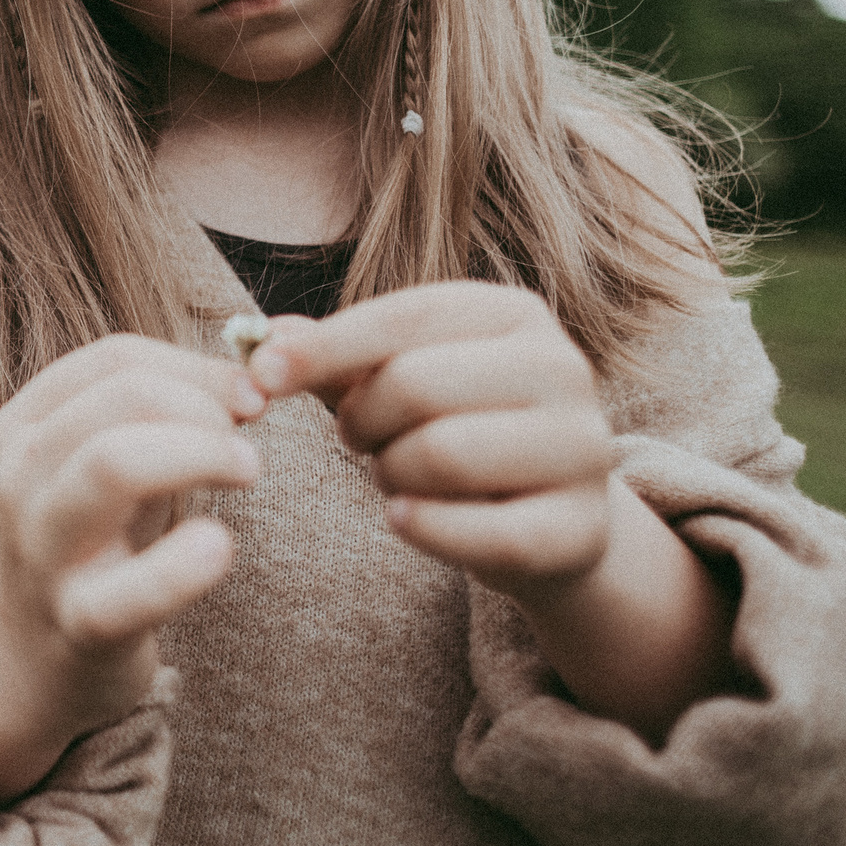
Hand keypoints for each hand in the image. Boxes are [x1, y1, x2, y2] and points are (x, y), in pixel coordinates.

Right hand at [0, 335, 257, 798]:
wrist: (33, 656)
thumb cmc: (94, 538)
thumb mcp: (110, 459)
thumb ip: (171, 406)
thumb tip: (268, 354)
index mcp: (24, 424)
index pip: (114, 358)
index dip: (197, 365)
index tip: (251, 395)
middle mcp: (20, 476)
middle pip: (121, 396)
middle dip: (205, 406)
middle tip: (249, 445)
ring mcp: (42, 550)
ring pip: (114, 463)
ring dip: (201, 453)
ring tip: (248, 472)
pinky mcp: (77, 623)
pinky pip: (131, 589)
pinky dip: (186, 565)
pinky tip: (221, 546)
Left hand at [246, 282, 613, 599]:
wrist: (547, 514)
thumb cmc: (456, 426)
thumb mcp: (399, 376)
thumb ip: (333, 356)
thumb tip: (261, 338)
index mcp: (514, 312)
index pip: (401, 319)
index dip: (322, 348)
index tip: (261, 374)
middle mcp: (563, 367)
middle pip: (414, 385)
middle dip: (362, 421)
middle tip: (360, 440)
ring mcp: (584, 449)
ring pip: (441, 455)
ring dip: (392, 475)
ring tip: (398, 475)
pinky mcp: (581, 529)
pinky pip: (478, 533)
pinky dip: (424, 528)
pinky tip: (407, 518)